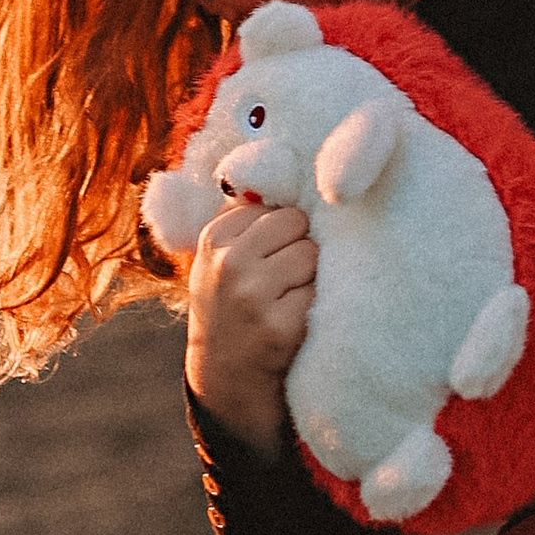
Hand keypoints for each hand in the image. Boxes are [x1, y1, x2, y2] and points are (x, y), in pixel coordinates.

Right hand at [185, 195, 316, 453]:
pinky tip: (296, 317)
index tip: (270, 253)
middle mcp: (229, 264)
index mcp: (215, 238)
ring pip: (312, 255)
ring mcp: (253, 296)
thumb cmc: (231, 302)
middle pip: (297, 224)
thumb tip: (285, 160)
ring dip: (311, 274)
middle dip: (301, 245)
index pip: (275, 205)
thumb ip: (246, 214)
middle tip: (287, 275)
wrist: (225, 374)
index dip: (283, 229)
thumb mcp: (220, 255)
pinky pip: (318, 293)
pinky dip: (315, 304)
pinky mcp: (280, 327)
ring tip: (290, 295)